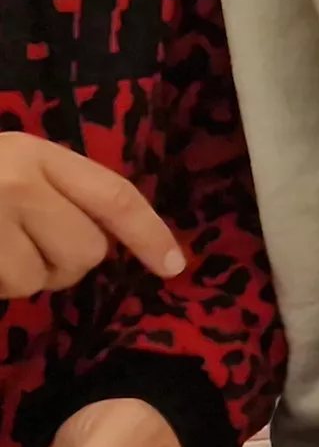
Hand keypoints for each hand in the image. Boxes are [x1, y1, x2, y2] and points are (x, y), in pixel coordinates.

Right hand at [0, 133, 183, 300]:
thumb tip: (104, 241)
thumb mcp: (10, 164)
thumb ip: (58, 190)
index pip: (114, 197)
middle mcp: (19, 184)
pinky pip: (4, 291)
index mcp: (36, 155)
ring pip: (40, 279)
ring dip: (21, 277)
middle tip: (25, 250)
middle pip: (88, 250)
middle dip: (66, 263)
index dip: (149, 234)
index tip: (173, 265)